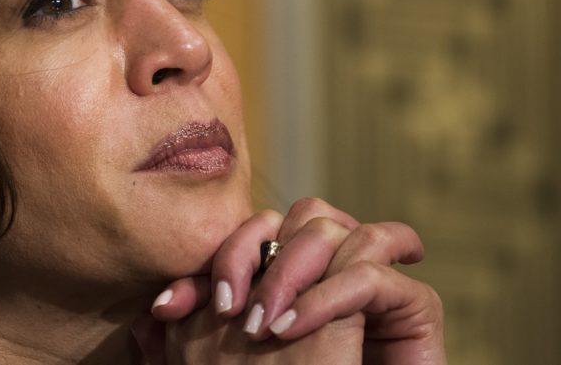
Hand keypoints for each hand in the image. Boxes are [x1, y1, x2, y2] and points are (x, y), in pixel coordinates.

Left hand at [135, 198, 445, 363]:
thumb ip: (190, 343)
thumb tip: (147, 320)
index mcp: (289, 278)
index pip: (246, 239)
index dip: (208, 264)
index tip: (168, 309)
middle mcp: (332, 268)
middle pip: (286, 217)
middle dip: (241, 256)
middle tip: (223, 312)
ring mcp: (373, 281)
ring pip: (327, 230)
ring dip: (284, 272)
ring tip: (260, 327)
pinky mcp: (414, 305)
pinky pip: (369, 272)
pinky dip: (325, 296)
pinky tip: (291, 329)